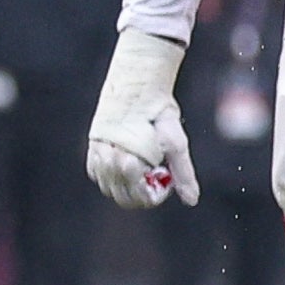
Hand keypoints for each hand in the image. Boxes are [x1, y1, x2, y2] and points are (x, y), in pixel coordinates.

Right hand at [87, 30, 197, 208]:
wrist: (137, 84)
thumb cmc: (159, 112)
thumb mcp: (177, 142)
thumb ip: (183, 173)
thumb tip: (192, 200)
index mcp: (128, 160)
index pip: (138, 197)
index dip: (156, 195)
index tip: (167, 181)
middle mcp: (107, 161)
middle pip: (123, 197)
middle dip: (144, 192)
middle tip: (159, 174)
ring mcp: (97, 156)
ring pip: (111, 189)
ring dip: (129, 185)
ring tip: (146, 164)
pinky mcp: (93, 151)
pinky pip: (101, 177)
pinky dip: (116, 177)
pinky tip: (132, 162)